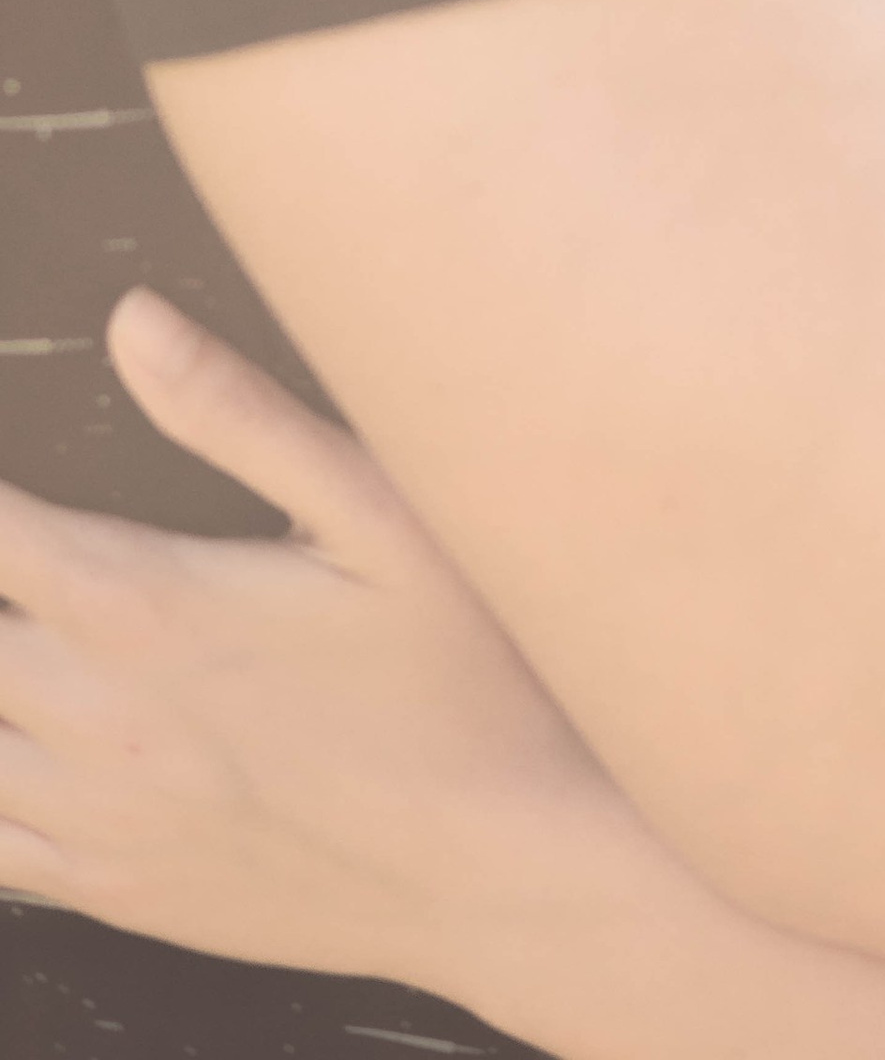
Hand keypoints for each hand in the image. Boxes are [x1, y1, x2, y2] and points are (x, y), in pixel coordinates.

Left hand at [0, 288, 618, 990]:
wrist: (509, 865)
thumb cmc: (467, 677)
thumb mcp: (379, 513)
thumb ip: (241, 415)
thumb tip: (136, 323)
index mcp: (143, 606)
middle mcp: (94, 715)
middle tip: (20, 558)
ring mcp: (96, 815)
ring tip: (19, 634)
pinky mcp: (116, 888)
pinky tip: (18, 750)